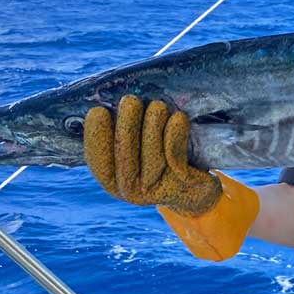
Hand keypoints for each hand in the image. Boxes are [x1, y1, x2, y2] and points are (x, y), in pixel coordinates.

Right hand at [84, 94, 221, 215]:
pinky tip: (178, 118)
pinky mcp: (180, 187)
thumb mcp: (138, 149)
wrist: (197, 187)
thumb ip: (122, 133)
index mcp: (113, 181)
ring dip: (153, 124)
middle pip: (125, 155)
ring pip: (151, 154)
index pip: (97, 160)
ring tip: (158, 105)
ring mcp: (155, 192)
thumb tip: (108, 101)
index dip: (96, 136)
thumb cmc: (161, 158)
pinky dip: (175, 134)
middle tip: (130, 100)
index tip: (98, 111)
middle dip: (127, 124)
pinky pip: (174, 156)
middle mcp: (129, 191)